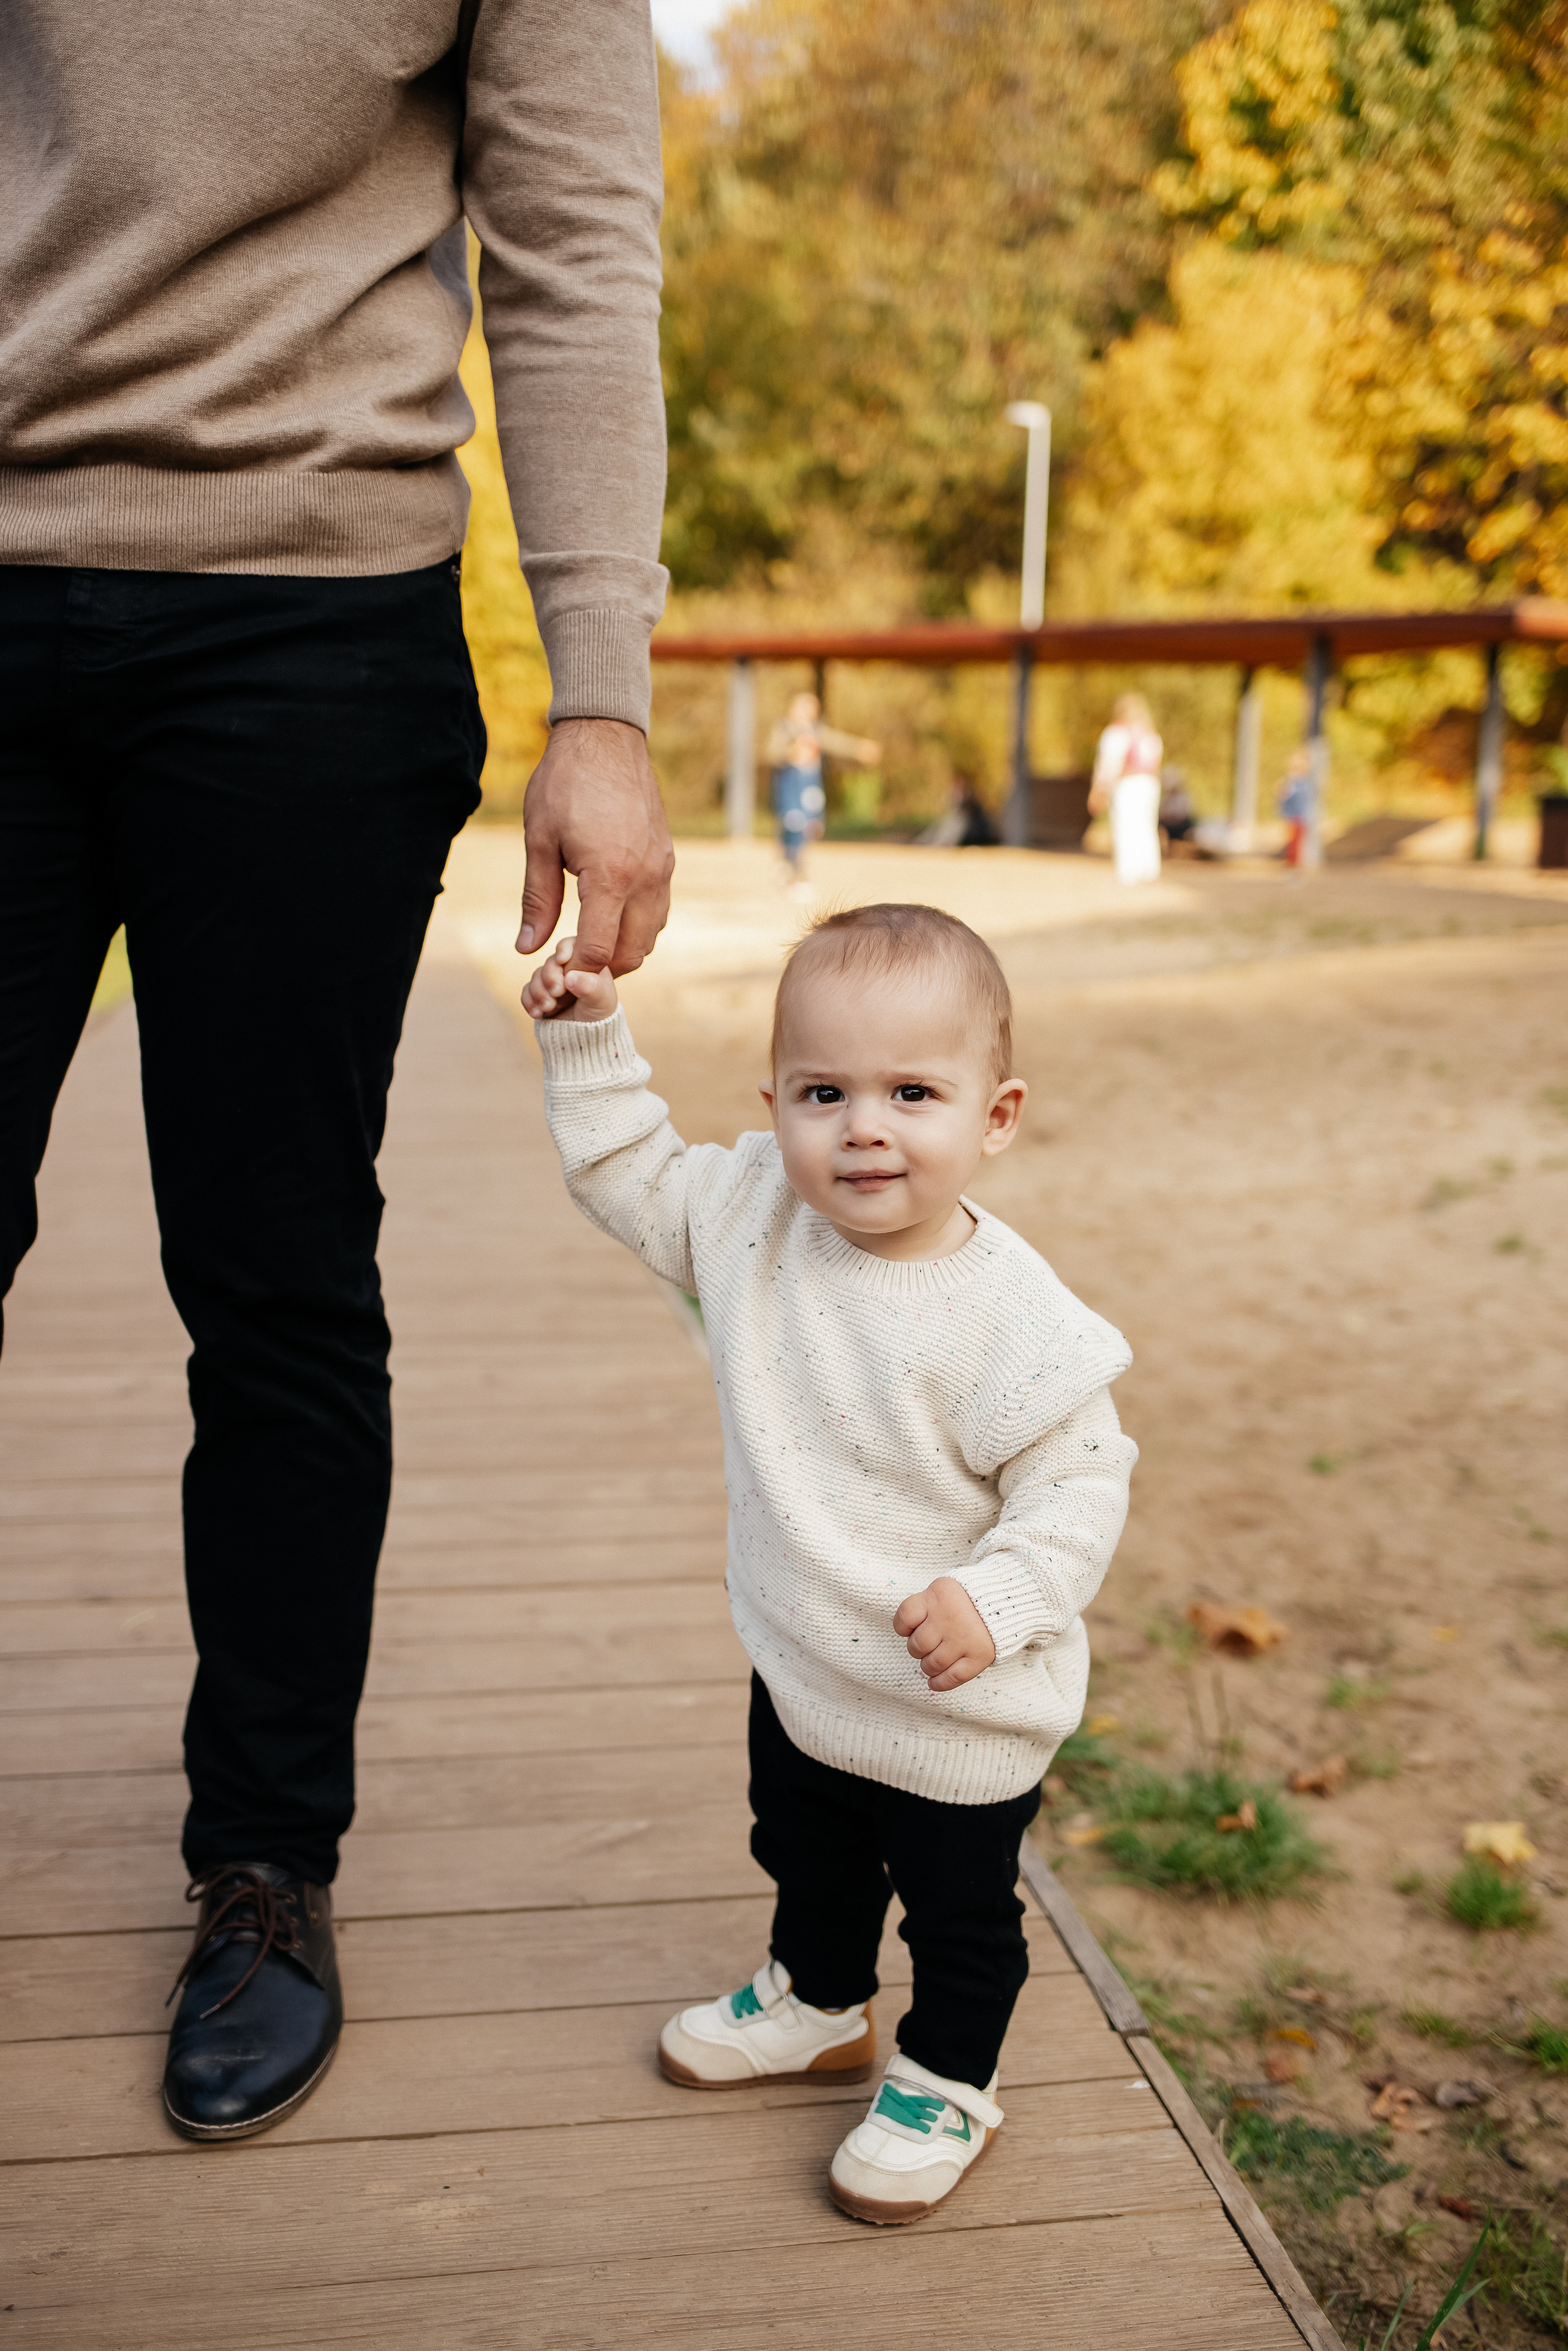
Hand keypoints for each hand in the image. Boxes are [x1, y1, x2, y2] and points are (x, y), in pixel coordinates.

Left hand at [516, 718, 673, 978]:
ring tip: (588, 940)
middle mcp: (646, 878)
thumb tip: (526, 947)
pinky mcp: (667, 860)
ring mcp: (662, 869)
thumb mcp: (539, 840)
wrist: (605, 736)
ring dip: (622, 949)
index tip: (554, 970)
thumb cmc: (565, 783)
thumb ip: (537, 899)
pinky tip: (609, 915)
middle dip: (600, 969)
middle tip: (568, 962)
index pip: (600, 949)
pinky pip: (658, 911)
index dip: (576, 969)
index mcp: (611, 875)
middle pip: (631, 953)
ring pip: (650, 936)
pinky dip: (637, 926)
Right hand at [521, 935, 619, 1023]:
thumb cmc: (599, 1017)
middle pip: (552, 961)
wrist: (583, 1041)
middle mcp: (569, 969)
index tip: (562, 960)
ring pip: (537, 976)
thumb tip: (570, 976)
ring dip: (539, 992)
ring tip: (549, 1008)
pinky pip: (527, 991)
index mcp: (588, 962)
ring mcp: (554, 980)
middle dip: (550, 977)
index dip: (564, 949)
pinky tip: (537, 1013)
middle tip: (556, 993)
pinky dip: (529, 1001)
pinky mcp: (541, 994)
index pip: (573, 945)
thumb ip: (590, 987)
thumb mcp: (600, 1002)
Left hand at [893, 1576, 996, 1692]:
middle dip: (917, 1649)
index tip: (911, 1628)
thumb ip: (924, 1607)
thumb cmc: (964, 1599)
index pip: (905, 1617)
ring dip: (928, 1666)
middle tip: (928, 1644)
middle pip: (917, 1645)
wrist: (1005, 1601)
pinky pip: (952, 1678)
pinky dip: (939, 1683)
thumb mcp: (942, 1590)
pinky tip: (934, 1682)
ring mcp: (965, 1638)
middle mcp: (950, 1617)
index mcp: (938, 1596)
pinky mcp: (980, 1656)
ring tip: (934, 1660)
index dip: (903, 1627)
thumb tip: (906, 1634)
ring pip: (931, 1664)